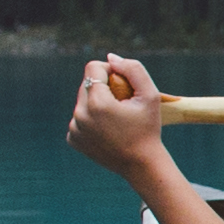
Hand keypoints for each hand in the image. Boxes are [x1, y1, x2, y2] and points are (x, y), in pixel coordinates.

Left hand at [65, 53, 168, 177]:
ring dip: (96, 103)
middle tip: (122, 103)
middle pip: (86, 84)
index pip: (93, 68)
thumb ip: (133, 69)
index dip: (109, 70)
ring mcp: (75, 129)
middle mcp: (80, 115)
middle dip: (103, 88)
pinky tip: (106, 130)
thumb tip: (111, 58)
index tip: (123, 84)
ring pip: (82, 102)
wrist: (141, 165)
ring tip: (115, 118)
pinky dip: (91, 119)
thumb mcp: (150, 95)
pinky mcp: (73, 139)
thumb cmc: (148, 129)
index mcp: (97, 103)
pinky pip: (79, 118)